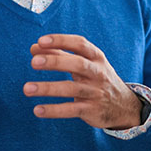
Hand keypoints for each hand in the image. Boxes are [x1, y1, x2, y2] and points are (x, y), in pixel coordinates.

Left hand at [23, 34, 141, 128]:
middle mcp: (98, 73)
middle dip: (55, 62)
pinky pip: (71, 110)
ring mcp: (96, 92)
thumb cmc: (96, 78)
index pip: (80, 44)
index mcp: (96, 57)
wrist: (123, 106)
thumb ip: (59, 55)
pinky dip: (54, 110)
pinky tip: (37, 110)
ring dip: (48, 88)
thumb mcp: (84, 63)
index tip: (41, 41)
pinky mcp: (92, 110)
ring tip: (27, 88)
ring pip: (71, 89)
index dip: (61, 41)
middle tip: (33, 62)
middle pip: (77, 64)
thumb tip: (34, 48)